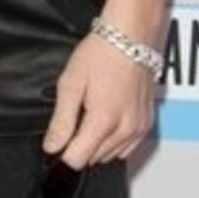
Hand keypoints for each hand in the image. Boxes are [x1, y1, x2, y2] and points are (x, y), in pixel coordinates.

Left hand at [42, 34, 154, 167]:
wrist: (130, 38)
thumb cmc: (101, 54)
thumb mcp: (70, 84)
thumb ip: (61, 121)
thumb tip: (52, 146)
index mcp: (104, 120)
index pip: (78, 159)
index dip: (62, 153)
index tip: (57, 141)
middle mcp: (125, 129)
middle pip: (94, 159)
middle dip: (79, 145)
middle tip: (74, 117)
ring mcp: (139, 128)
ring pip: (111, 155)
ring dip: (97, 144)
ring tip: (90, 114)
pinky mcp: (147, 124)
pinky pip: (127, 147)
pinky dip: (114, 141)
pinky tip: (106, 120)